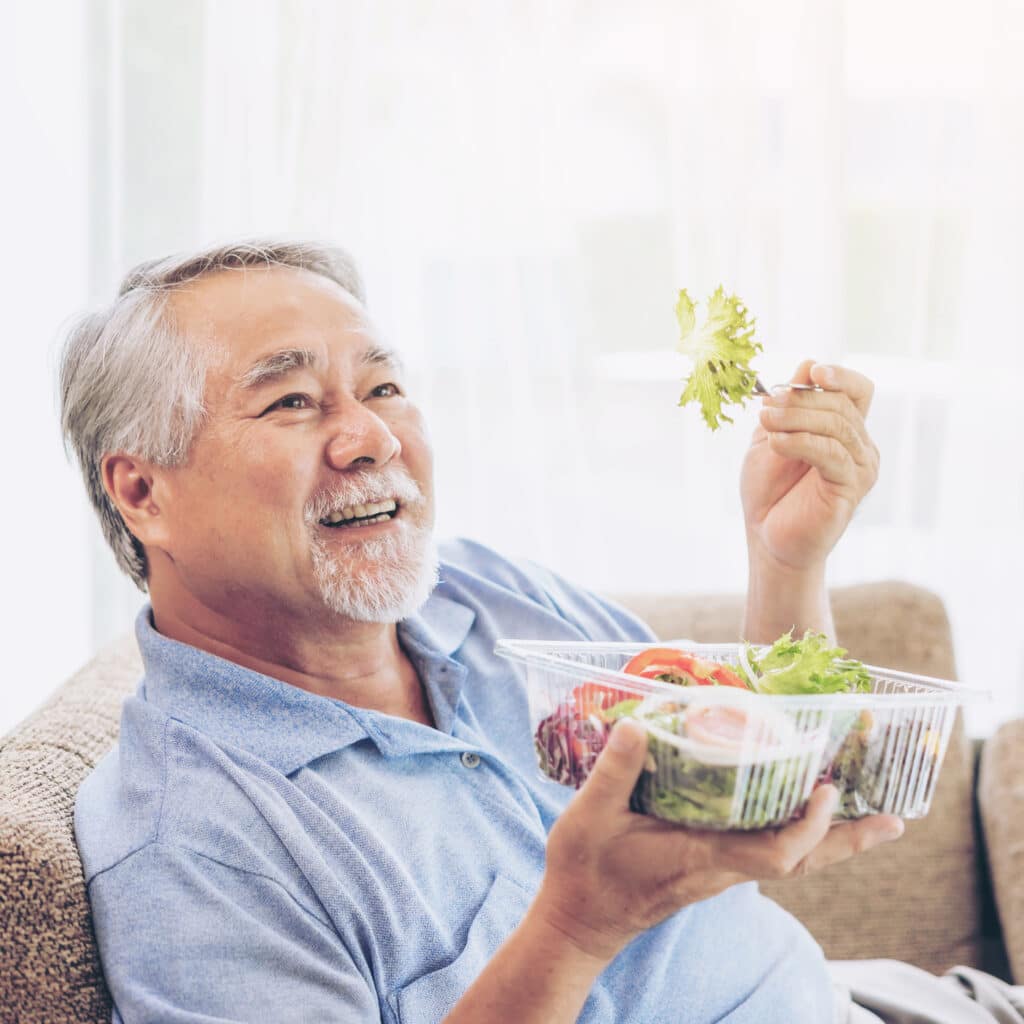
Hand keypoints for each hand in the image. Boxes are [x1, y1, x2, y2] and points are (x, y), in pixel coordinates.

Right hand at [536, 720, 902, 963]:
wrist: (580, 923)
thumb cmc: (586, 874)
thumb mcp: (590, 818)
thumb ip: (615, 772)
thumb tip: (639, 725)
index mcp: (701, 857)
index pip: (776, 855)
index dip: (809, 827)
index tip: (826, 790)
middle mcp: (721, 869)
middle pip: (801, 863)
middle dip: (847, 841)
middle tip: (892, 821)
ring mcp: (718, 872)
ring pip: (789, 860)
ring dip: (829, 838)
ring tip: (864, 815)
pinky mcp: (710, 868)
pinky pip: (767, 852)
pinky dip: (794, 833)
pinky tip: (795, 812)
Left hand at [740, 360, 879, 572]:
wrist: (767, 537)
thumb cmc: (769, 490)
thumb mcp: (771, 436)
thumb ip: (789, 404)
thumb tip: (808, 364)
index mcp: (844, 429)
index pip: (858, 390)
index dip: (840, 376)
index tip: (812, 373)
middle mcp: (859, 445)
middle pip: (842, 404)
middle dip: (801, 400)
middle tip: (767, 406)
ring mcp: (860, 467)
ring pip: (837, 425)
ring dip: (796, 418)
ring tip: (766, 422)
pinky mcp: (851, 487)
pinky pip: (831, 453)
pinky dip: (801, 442)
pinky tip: (776, 443)